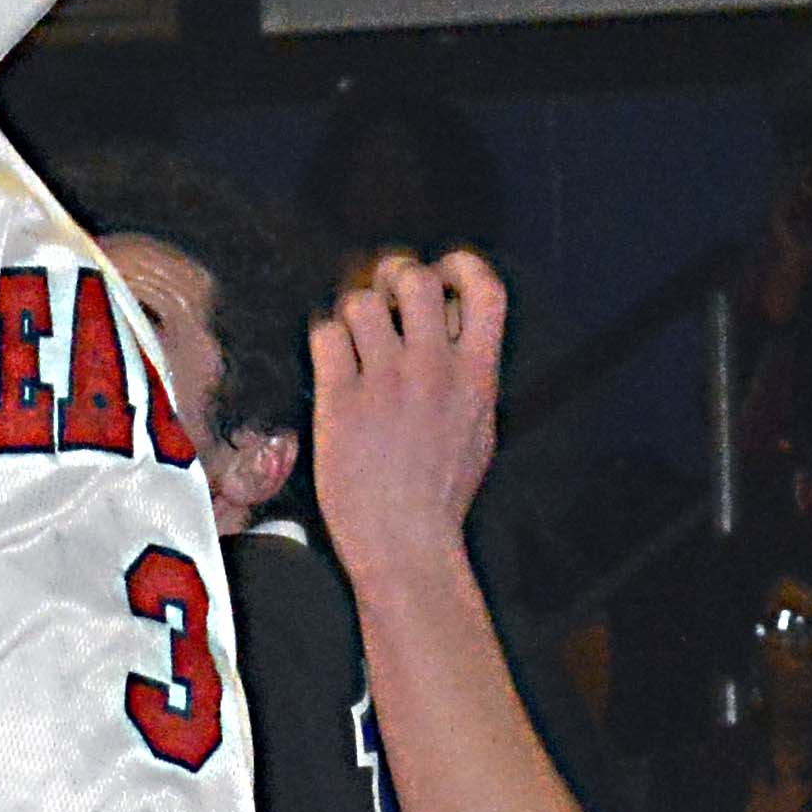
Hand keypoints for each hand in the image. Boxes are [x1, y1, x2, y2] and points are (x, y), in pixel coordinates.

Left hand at [312, 256, 509, 570]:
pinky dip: (324, 339)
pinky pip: (325, 335)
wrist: (405, 545)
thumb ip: (471, 376)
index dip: (460, 266)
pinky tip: (331, 362)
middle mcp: (434, 371)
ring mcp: (386, 384)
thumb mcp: (479, 430)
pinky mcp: (341, 402)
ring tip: (352, 339)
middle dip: (392, 277)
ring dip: (352, 312)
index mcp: (477, 377)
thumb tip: (456, 330)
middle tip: (382, 298)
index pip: (486, 289)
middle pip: (415, 279)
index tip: (442, 272)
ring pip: (360, 302)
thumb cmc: (440, 495)